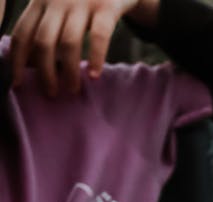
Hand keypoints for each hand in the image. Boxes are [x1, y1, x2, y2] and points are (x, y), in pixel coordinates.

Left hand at [11, 0, 157, 95]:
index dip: (17, 61)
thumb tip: (31, 65)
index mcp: (41, 1)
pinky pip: (99, 36)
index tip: (19, 84)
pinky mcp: (106, 6)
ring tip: (73, 89)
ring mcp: (82, 2)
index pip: (22, 34)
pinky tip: (94, 76)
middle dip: (45, 73)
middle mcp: (57, 0)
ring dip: (69, 71)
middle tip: (51, 93)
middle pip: (43, 41)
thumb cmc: (84, 0)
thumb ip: (45, 27)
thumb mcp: (58, 6)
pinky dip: (96, 58)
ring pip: (68, 42)